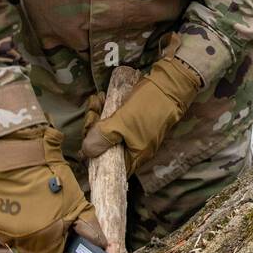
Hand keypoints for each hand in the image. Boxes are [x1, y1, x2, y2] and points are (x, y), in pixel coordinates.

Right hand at [0, 122, 107, 252]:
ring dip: (25, 233)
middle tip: (49, 218)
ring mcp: (3, 231)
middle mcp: (21, 240)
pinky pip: (1, 230)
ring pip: (17, 242)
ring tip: (33, 210)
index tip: (62, 236)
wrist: (23, 155)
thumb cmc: (54, 179)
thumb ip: (90, 228)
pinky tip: (18, 206)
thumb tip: (104, 247)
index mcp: (45, 239)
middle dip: (43, 241)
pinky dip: (9, 223)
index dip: (58, 250)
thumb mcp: (77, 203)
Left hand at [81, 37, 202, 175]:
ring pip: (109, 131)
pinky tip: (100, 98)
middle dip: (94, 131)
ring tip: (95, 100)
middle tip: (91, 115)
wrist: (169, 85)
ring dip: (98, 118)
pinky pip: (115, 120)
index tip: (82, 146)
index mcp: (135, 156)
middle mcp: (134, 148)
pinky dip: (106, 111)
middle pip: (107, 147)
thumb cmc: (148, 108)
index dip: (95, 158)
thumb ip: (104, 138)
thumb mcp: (123, 123)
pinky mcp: (132, 119)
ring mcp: (133, 133)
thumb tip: (86, 152)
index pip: (110, 167)